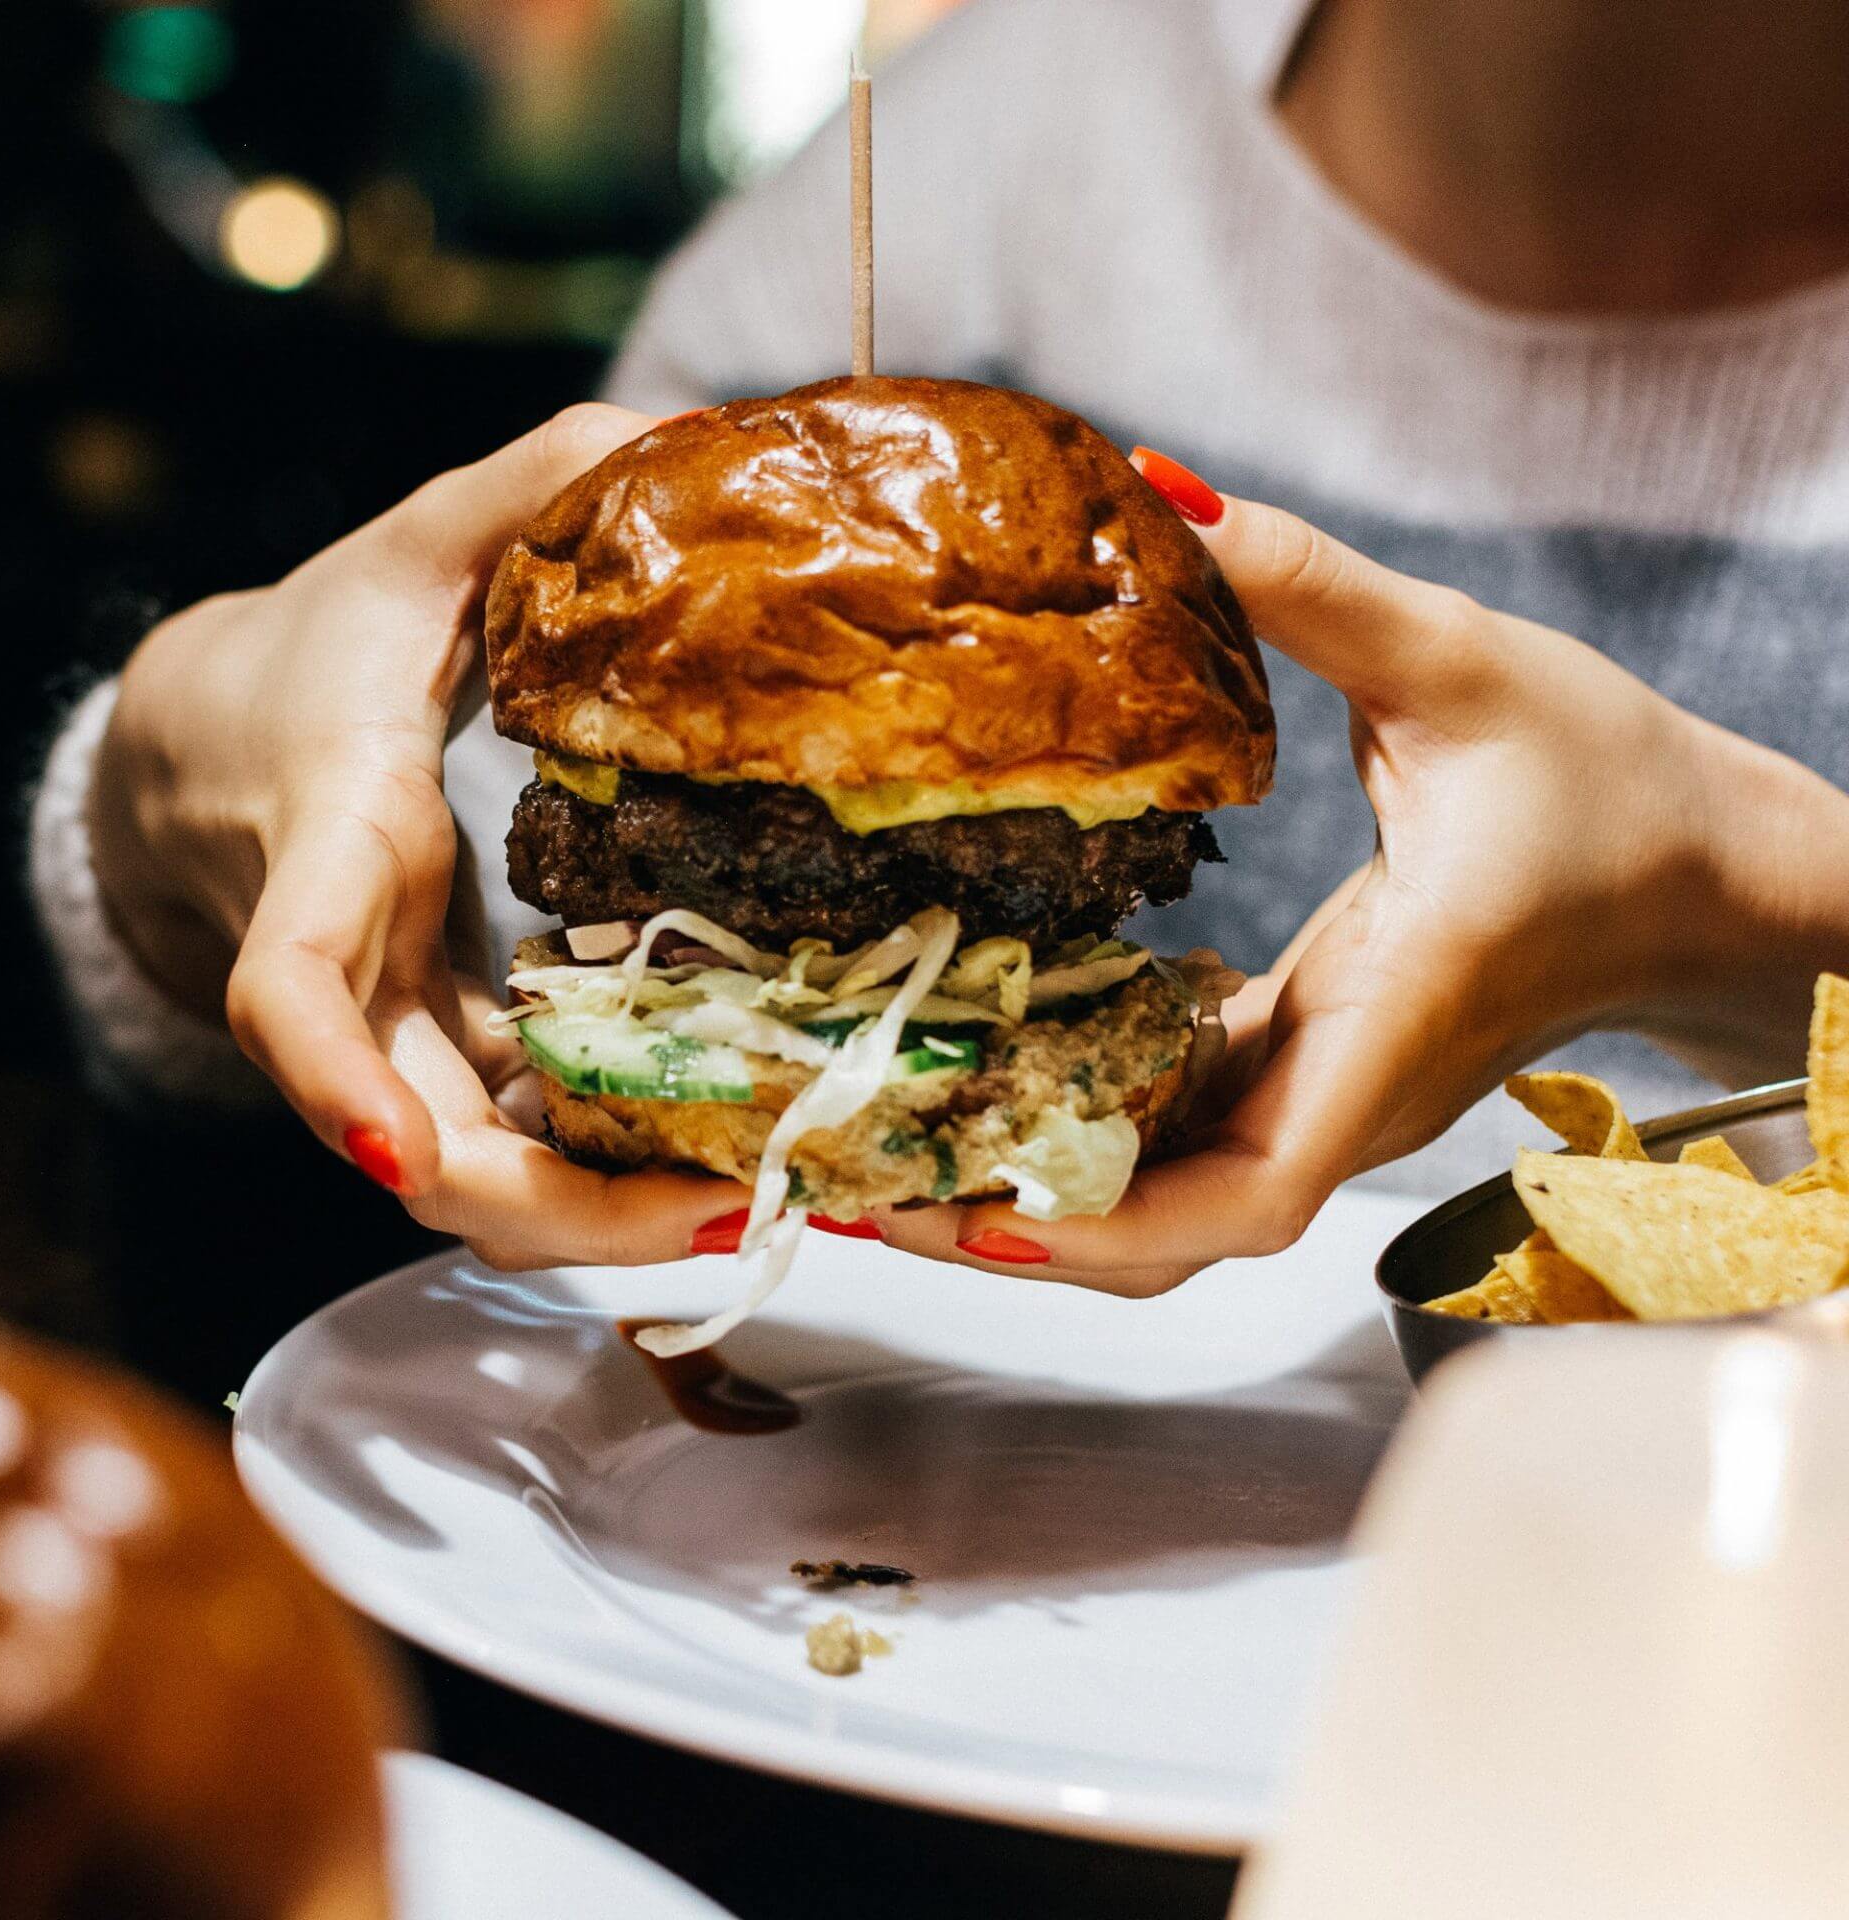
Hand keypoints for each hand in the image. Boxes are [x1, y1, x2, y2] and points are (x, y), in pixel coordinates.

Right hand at [85, 406, 742, 1266]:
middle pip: (416, 1146)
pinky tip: (744, 1168)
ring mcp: (393, 1036)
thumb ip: (527, 483)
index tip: (396, 1152)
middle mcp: (351, 976)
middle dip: (557, 1211)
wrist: (213, 750)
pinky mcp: (442, 1057)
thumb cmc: (316, 650)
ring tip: (772, 1206)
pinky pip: (523, 1147)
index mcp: (329, 843)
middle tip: (724, 1211)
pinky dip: (615, 1177)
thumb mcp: (407, 545)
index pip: (288, 984)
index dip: (332, 1075)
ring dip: (610, 1221)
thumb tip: (674, 428)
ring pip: (480, 1179)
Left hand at [882, 452, 1848, 1294]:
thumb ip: (1312, 584)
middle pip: (1166, 1229)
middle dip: (1014, 1229)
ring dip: (1025, 1187)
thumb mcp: (1463, 659)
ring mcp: (1322, 1091)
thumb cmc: (1614, 782)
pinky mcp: (1305, 1062)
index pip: (1252, 1197)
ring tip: (870, 1143)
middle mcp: (1344, 1090)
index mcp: (1390, 1020)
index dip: (1107, 1231)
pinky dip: (1074, 1122)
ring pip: (1162, 1195)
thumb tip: (1168, 492)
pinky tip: (969, 1076)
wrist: (1703, 866)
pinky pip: (1177, 1129)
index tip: (975, 1219)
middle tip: (852, 1183)